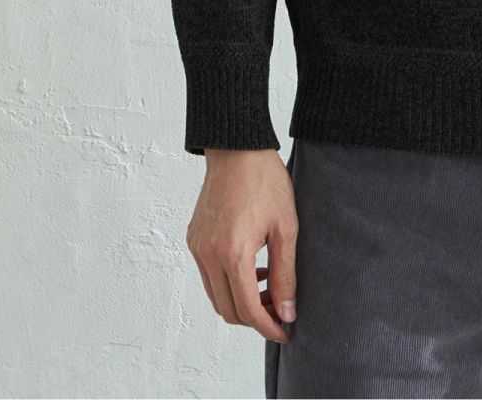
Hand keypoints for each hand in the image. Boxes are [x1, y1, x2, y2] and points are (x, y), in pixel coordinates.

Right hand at [185, 148, 297, 344]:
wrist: (237, 149)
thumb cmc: (266, 182)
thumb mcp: (286, 227)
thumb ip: (287, 273)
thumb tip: (288, 312)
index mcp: (233, 253)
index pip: (248, 309)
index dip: (268, 326)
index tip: (286, 331)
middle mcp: (208, 255)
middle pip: (228, 310)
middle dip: (256, 317)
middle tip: (282, 308)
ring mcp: (197, 248)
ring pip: (216, 296)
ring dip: (242, 301)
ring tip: (271, 284)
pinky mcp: (193, 239)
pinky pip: (209, 276)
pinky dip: (229, 282)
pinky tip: (254, 266)